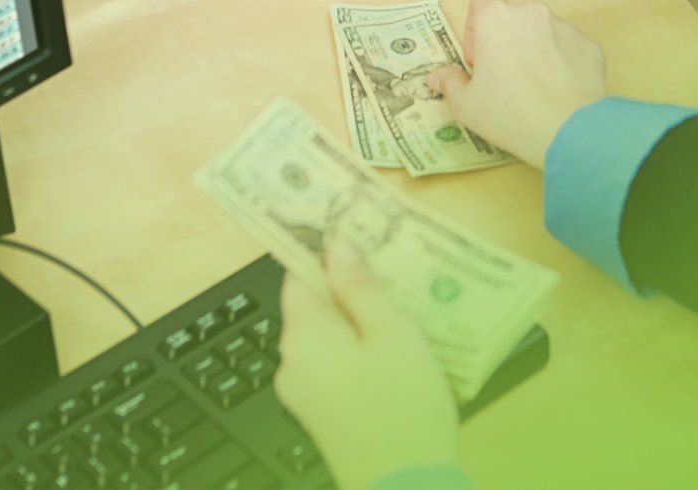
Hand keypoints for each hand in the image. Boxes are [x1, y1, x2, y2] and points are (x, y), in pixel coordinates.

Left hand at [276, 236, 457, 489]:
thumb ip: (359, 285)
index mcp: (302, 335)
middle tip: (392, 270)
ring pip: (326, 337)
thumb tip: (335, 244)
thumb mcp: (391, 331)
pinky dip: (357, 351)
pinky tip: (393, 353)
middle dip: (348, 286)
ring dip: (356, 319)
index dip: (324, 251)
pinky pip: (333, 366)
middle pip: (313, 305)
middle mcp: (291, 362)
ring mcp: (304, 394)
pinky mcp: (321, 416)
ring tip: (402, 308)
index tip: (356, 233)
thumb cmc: (402, 404)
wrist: (405, 487)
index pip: (298, 274)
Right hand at [427, 0, 608, 168]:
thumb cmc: (508, 112)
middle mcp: (532, 13)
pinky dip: (563, 66)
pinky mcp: (589, 46)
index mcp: (497, 18)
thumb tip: (436, 76)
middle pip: (514, 18)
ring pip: (543, 33)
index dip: (477, 24)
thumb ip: (450, 83)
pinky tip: (560, 95)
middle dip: (507, 43)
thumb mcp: (466, 105)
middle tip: (504, 80)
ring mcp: (565, 27)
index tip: (479, 57)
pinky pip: (570, 50)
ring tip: (535, 92)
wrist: (568, 130)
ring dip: (536, 53)